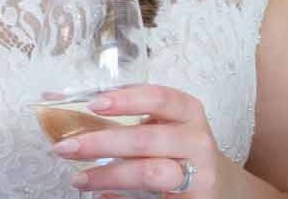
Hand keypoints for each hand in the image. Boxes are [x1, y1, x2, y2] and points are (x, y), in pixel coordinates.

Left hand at [51, 84, 222, 196]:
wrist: (221, 188)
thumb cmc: (181, 149)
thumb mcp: (166, 125)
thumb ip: (130, 116)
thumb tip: (68, 105)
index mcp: (188, 112)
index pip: (158, 98)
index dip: (127, 99)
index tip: (94, 104)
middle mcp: (196, 140)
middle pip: (146, 139)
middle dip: (102, 142)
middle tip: (66, 146)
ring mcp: (197, 174)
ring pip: (149, 173)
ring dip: (108, 174)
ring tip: (79, 178)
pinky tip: (102, 197)